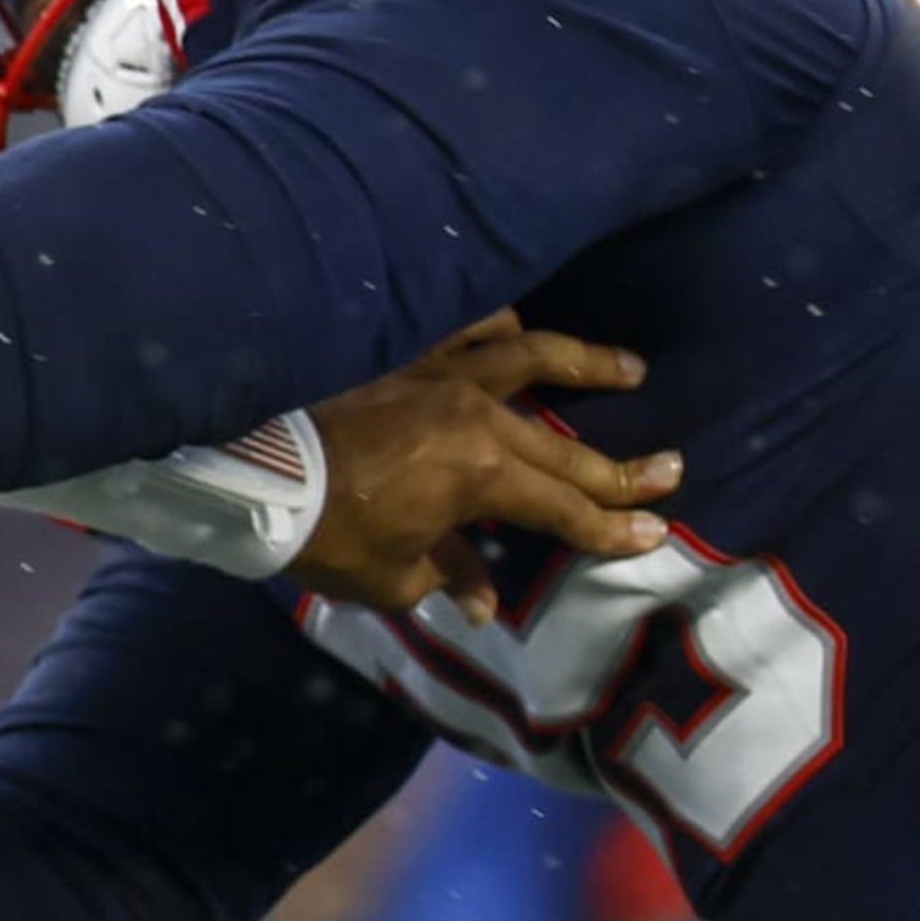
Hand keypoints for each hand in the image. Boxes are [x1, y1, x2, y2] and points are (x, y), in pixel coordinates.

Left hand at [294, 310, 679, 622]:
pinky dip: (495, 324)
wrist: (248, 467)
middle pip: (563, 446)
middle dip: (620, 468)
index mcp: (482, 474)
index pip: (565, 508)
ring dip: (583, 362)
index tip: (655, 531)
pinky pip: (461, 327)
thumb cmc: (321, 530)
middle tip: (671, 469)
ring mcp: (437, 373)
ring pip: (527, 356)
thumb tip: (478, 596)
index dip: (611, 526)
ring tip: (628, 367)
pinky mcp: (401, 354)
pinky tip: (515, 325)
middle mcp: (474, 414)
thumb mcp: (391, 575)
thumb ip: (446, 575)